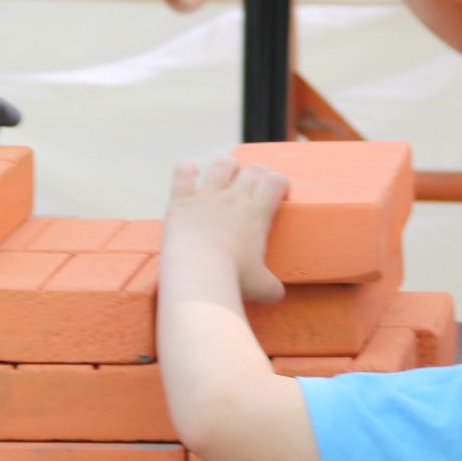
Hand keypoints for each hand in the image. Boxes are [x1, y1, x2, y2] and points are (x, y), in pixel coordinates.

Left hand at [164, 159, 287, 304]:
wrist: (198, 273)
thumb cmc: (234, 279)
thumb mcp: (262, 288)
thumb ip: (272, 288)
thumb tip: (276, 296)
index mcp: (258, 212)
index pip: (275, 183)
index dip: (280, 181)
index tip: (280, 186)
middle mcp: (234, 198)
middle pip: (252, 172)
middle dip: (259, 171)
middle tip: (259, 177)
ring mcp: (207, 197)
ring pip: (221, 167)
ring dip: (227, 165)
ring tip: (229, 166)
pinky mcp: (181, 203)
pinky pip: (182, 177)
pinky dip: (185, 170)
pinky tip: (188, 168)